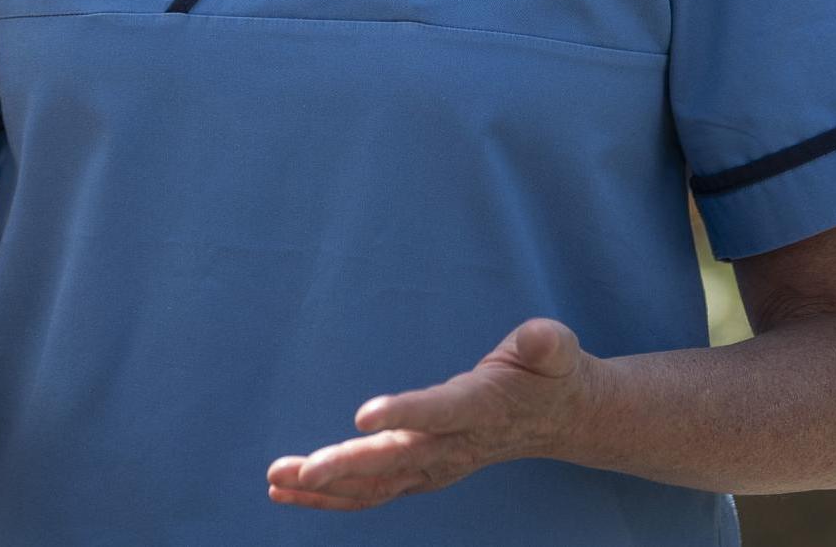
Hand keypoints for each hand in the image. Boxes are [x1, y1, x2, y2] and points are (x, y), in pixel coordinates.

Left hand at [266, 317, 598, 510]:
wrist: (559, 419)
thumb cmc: (549, 373)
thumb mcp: (555, 349)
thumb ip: (543, 343)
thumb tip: (539, 339)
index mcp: (479, 408)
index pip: (438, 413)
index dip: (403, 414)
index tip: (362, 416)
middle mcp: (453, 445)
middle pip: (395, 460)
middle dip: (344, 468)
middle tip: (298, 469)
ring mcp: (435, 466)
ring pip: (375, 485)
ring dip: (325, 487)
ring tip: (277, 481)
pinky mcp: (421, 472)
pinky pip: (372, 491)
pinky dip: (332, 496)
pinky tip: (291, 491)